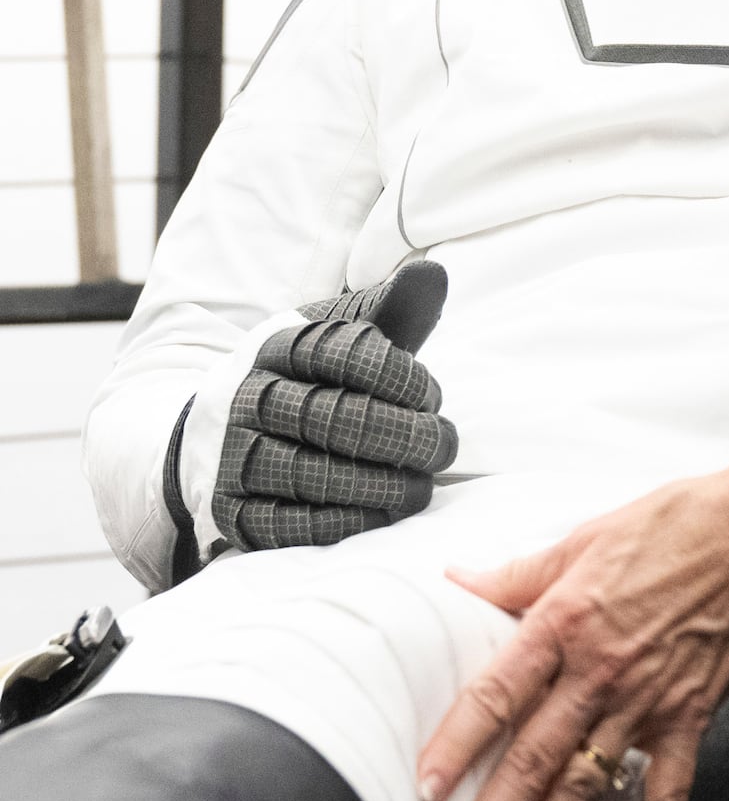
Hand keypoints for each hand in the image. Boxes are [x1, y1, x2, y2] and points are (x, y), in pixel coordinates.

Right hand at [210, 260, 458, 551]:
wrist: (210, 432)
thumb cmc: (303, 377)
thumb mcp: (334, 334)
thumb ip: (387, 309)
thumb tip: (433, 275)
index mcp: (278, 344)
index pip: (347, 355)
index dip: (402, 378)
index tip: (433, 397)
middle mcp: (248, 397)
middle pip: (337, 419)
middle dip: (405, 436)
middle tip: (445, 446)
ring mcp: (233, 455)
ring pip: (316, 475)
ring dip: (383, 486)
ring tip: (424, 485)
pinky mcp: (232, 510)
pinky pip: (292, 525)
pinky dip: (347, 523)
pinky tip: (385, 516)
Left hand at [416, 465, 728, 800]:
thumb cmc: (677, 523)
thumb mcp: (587, 536)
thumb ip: (521, 573)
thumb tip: (463, 579)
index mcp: (566, 619)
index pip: (496, 693)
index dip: (457, 742)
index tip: (428, 780)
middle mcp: (600, 669)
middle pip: (533, 754)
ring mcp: (646, 699)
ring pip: (585, 779)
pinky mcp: (690, 715)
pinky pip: (666, 786)